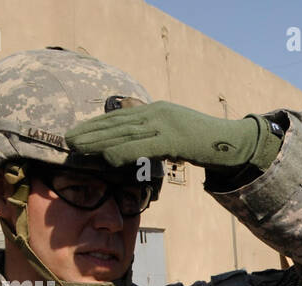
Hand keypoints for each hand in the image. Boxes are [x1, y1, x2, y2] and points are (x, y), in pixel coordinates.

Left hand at [67, 101, 266, 170]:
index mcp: (156, 110)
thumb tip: (138, 146)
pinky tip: (108, 159)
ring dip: (99, 141)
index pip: (121, 117)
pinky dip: (124, 152)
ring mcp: (166, 124)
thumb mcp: (177, 134)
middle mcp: (157, 113)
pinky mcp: (175, 139)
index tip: (78, 131)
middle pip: (117, 123)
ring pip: (125, 133)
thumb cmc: (206, 142)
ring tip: (78, 147)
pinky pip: (144, 146)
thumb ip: (157, 136)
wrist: (233, 142)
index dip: (97, 125)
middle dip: (91, 131)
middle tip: (68, 139)